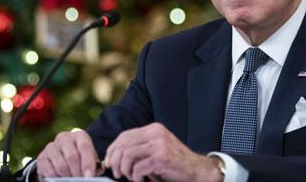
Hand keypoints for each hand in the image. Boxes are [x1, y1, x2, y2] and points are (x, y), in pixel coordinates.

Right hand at [36, 130, 99, 178]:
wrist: (60, 159)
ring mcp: (51, 146)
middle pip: (72, 156)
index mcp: (79, 135)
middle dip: (78, 172)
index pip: (84, 146)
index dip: (87, 163)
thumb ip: (93, 164)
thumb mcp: (88, 158)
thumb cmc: (80, 159)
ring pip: (61, 165)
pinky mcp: (41, 157)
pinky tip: (61, 178)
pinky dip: (57, 178)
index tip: (89, 176)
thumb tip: (97, 171)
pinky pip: (50, 171)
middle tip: (81, 180)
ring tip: (72, 180)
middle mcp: (64, 137)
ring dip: (68, 176)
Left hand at [104, 122, 221, 181]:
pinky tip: (142, 180)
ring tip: (132, 177)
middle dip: (115, 161)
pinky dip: (136, 177)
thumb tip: (114, 156)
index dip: (113, 149)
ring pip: (127, 156)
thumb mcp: (156, 149)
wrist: (196, 169)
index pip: (124, 136)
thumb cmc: (174, 162)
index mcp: (153, 129)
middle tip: (117, 173)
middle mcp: (156, 133)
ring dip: (125, 171)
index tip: (110, 162)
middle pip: (123, 144)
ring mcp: (159, 145)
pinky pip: (138, 168)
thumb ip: (140, 148)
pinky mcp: (161, 158)